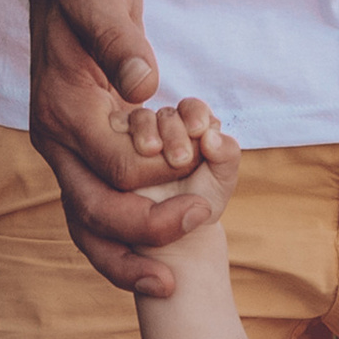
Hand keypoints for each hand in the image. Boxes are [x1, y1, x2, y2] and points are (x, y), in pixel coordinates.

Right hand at [25, 0, 209, 297]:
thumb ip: (121, 43)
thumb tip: (144, 86)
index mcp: (63, 111)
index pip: (116, 166)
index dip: (162, 174)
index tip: (199, 160)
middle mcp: (56, 144)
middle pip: (96, 212)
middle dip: (150, 229)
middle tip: (205, 220)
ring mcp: (65, 159)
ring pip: (87, 231)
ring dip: (126, 263)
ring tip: (168, 286)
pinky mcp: (81, 164)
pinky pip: (95, 224)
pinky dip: (121, 251)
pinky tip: (156, 269)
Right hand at [123, 99, 240, 229]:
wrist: (173, 230)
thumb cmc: (201, 201)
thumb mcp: (222, 181)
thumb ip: (226, 155)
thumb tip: (211, 136)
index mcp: (191, 126)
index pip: (192, 108)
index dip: (195, 114)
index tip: (198, 130)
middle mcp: (163, 126)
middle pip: (164, 114)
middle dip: (173, 130)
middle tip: (180, 158)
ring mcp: (136, 135)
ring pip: (136, 119)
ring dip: (145, 131)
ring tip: (152, 151)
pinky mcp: (113, 146)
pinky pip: (112, 132)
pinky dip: (121, 138)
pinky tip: (130, 152)